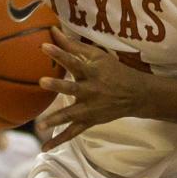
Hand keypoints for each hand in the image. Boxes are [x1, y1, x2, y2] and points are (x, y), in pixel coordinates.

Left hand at [37, 29, 146, 149]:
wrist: (136, 95)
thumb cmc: (113, 71)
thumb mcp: (97, 56)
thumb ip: (73, 45)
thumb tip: (52, 30)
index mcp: (92, 72)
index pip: (74, 60)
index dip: (60, 53)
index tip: (44, 46)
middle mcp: (90, 90)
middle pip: (72, 87)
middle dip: (58, 85)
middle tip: (42, 82)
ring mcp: (90, 108)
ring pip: (71, 114)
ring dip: (56, 119)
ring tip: (40, 125)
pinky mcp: (90, 121)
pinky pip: (73, 133)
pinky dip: (59, 140)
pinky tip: (45, 147)